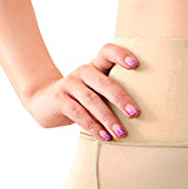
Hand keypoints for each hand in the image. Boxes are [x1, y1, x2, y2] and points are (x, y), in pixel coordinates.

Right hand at [23, 42, 140, 140]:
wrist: (45, 102)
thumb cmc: (83, 99)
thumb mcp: (98, 91)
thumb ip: (114, 94)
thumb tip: (142, 114)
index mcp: (96, 66)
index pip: (107, 52)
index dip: (121, 55)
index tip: (136, 65)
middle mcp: (83, 72)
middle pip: (104, 83)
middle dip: (121, 99)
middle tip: (135, 113)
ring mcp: (70, 84)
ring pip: (92, 101)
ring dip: (108, 119)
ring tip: (121, 133)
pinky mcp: (59, 99)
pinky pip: (79, 114)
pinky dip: (93, 127)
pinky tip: (105, 137)